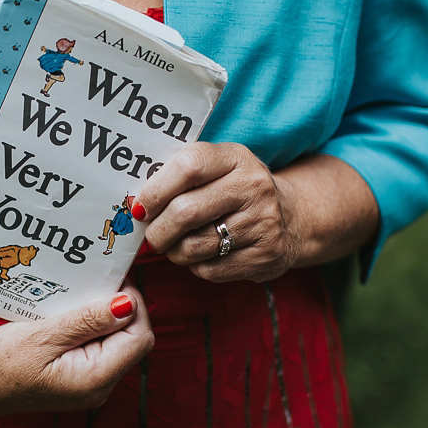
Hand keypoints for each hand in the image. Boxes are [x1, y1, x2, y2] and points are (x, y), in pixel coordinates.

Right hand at [0, 283, 154, 413]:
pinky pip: (97, 345)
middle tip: (94, 280)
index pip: (139, 337)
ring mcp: (89, 383)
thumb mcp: (42, 336)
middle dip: (118, 307)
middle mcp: (99, 386)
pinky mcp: (78, 376)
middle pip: (131, 338)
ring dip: (101, 313)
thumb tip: (128, 304)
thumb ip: (87, 321)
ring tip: (79, 292)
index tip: (111, 278)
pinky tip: (70, 309)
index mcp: (94, 380)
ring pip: (115, 340)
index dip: (133, 305)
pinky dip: (89, 324)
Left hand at [136, 142, 299, 282]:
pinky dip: (196, 266)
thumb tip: (136, 203)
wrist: (291, 218)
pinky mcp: (265, 256)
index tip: (140, 207)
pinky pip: (210, 269)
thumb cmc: (235, 192)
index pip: (188, 166)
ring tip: (176, 245)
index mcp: (235, 157)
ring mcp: (263, 222)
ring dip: (174, 251)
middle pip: (186, 212)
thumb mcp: (216, 170)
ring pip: (194, 246)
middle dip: (158, 230)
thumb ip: (179, 177)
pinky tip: (203, 255)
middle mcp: (253, 187)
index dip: (155, 190)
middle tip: (150, 236)